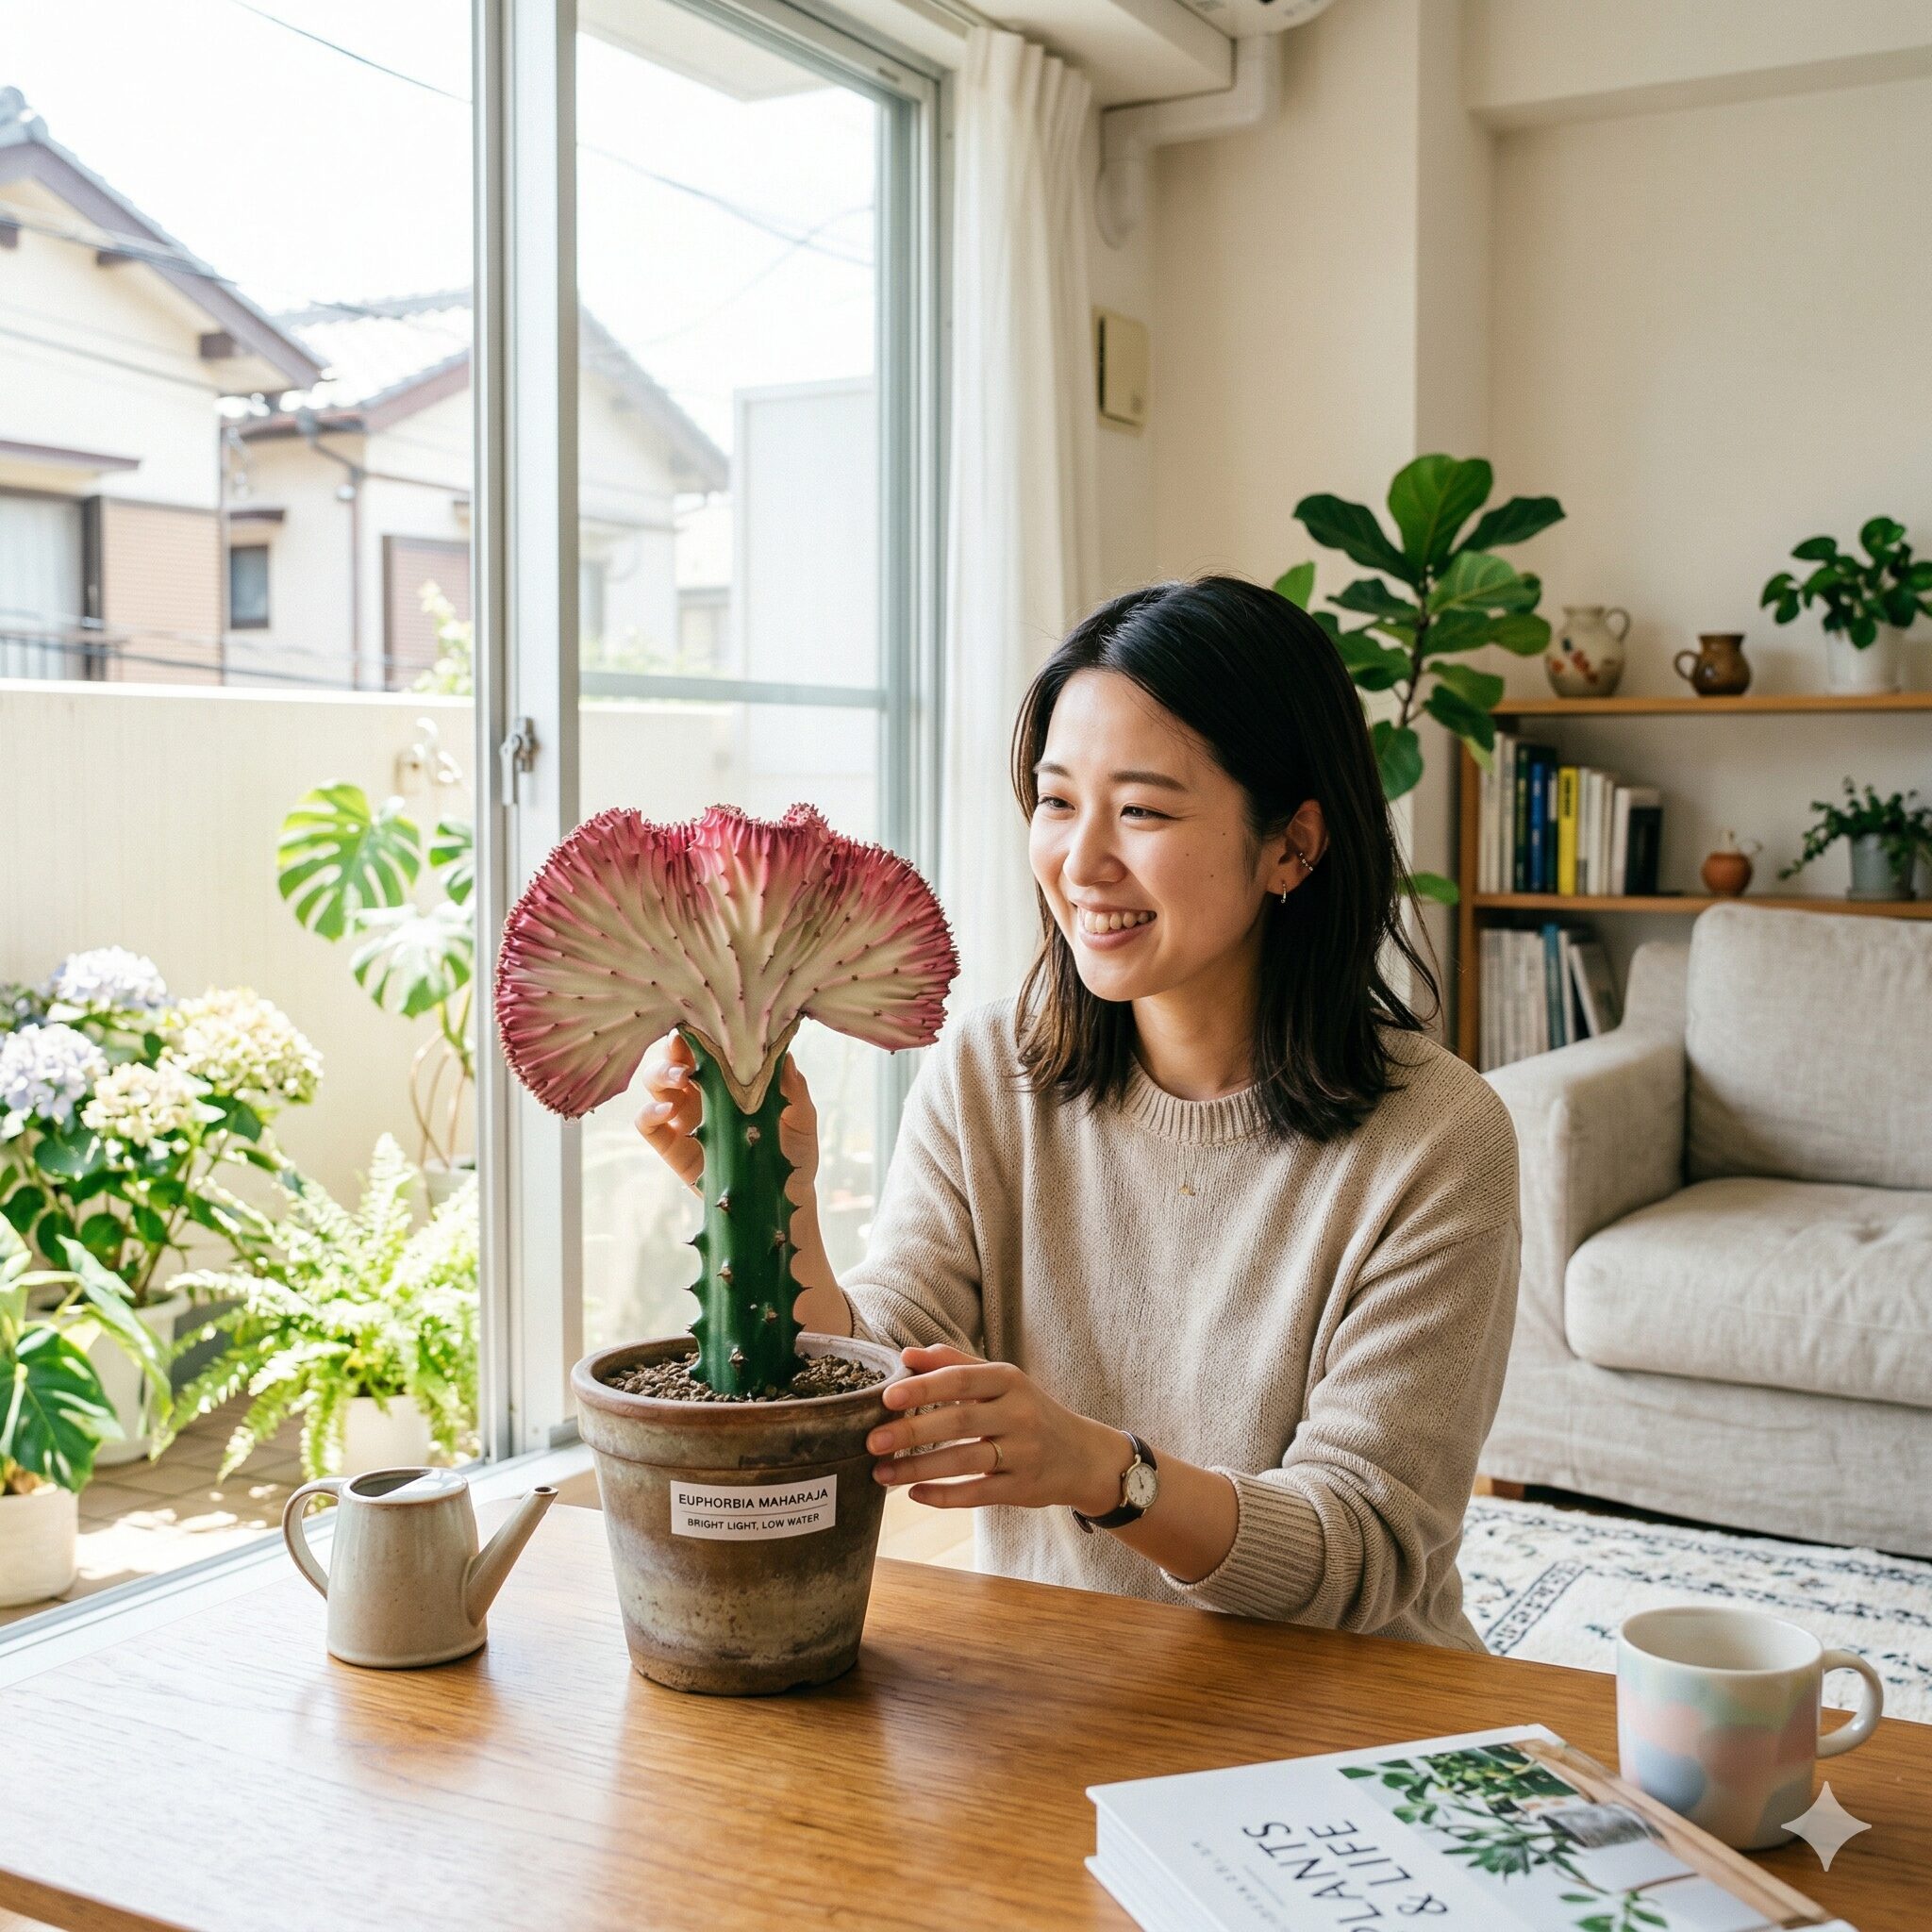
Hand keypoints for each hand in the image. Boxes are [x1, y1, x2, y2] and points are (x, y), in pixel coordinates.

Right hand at [632, 1031, 835, 1309]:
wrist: (780, 1203)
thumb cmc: (792, 1155)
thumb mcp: (802, 1122)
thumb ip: (795, 1091)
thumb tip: (786, 1058)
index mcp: (730, 1076)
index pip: (708, 1042)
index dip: (702, 1029)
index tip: (707, 1022)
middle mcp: (702, 1090)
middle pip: (674, 1055)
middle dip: (676, 1047)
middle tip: (688, 1050)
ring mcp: (683, 1116)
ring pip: (656, 1082)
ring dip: (661, 1073)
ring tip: (681, 1080)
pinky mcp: (670, 1145)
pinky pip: (646, 1123)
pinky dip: (649, 1112)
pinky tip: (667, 1113)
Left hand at [868, 1344, 1132, 1516]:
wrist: (1083, 1456)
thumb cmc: (1029, 1411)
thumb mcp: (1002, 1381)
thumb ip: (956, 1364)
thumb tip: (907, 1355)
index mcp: (1009, 1380)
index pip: (962, 1379)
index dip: (924, 1386)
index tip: (887, 1396)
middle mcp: (1019, 1414)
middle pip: (959, 1421)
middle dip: (912, 1432)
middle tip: (873, 1440)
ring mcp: (1023, 1454)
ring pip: (964, 1461)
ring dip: (918, 1469)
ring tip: (881, 1473)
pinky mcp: (1022, 1489)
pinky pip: (977, 1494)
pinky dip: (943, 1496)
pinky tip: (914, 1494)